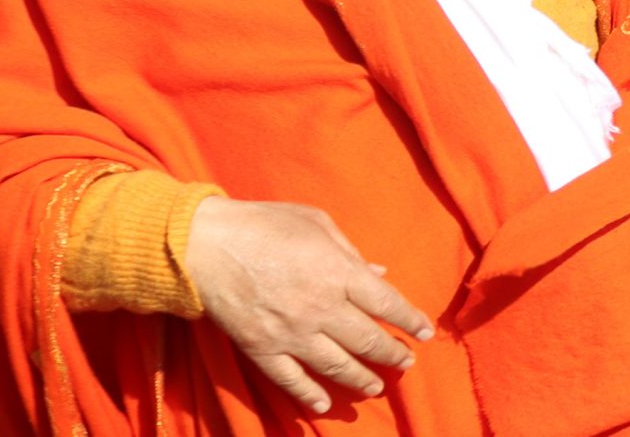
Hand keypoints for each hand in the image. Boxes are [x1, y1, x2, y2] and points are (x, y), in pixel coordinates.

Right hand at [184, 198, 433, 415]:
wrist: (204, 245)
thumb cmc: (265, 224)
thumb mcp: (317, 225)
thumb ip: (350, 253)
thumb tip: (379, 274)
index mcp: (339, 273)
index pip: (387, 304)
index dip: (410, 320)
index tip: (425, 333)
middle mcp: (321, 308)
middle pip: (367, 339)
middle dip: (391, 354)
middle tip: (405, 363)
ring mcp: (291, 332)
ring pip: (335, 365)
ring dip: (360, 379)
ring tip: (376, 387)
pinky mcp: (262, 348)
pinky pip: (291, 379)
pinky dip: (309, 394)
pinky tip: (324, 404)